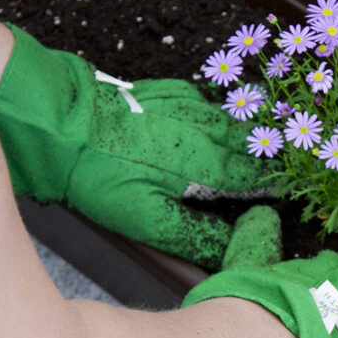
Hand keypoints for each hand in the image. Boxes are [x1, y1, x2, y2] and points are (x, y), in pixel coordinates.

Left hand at [0, 24, 275, 268]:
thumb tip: (232, 247)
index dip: (268, 190)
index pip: (253, 178)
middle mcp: (205, 129)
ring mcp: (185, 105)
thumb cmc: (101, 176)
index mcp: (206, 163)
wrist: (58, 121)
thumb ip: (194, 233)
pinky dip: (212, 116)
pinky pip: (202, 102)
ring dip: (240, 138)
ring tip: (245, 152)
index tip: (279, 197)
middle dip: (259, 162)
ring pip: (228, 122)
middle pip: (247, 147)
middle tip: (266, 177)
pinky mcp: (164, 91)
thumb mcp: (146, 219)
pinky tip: (207, 124)